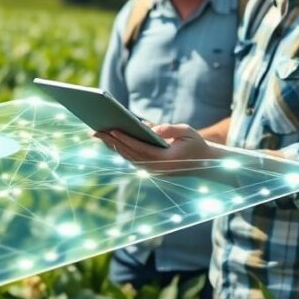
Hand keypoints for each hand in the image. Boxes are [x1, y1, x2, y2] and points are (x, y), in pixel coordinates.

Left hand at [93, 123, 218, 168]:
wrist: (204, 164)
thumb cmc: (195, 144)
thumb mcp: (187, 131)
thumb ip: (170, 129)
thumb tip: (151, 128)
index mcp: (165, 160)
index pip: (141, 149)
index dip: (125, 139)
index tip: (112, 130)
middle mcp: (155, 168)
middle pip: (129, 153)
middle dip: (111, 142)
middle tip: (95, 130)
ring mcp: (151, 170)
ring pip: (127, 157)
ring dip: (111, 145)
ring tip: (97, 133)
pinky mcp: (149, 169)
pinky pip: (130, 158)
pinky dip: (118, 148)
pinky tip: (108, 139)